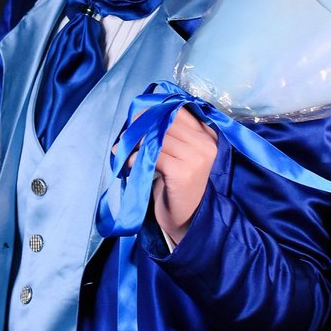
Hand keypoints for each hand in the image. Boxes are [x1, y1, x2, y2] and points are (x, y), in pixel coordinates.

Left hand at [119, 107, 218, 245]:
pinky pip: (153, 155)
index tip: (136, 120)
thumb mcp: (180, 154)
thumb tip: (139, 115)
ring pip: (158, 137)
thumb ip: (170, 134)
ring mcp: (196, 157)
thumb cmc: (179, 185)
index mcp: (208, 135)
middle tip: (124, 136)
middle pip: (167, 122)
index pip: (179, 111)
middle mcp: (206, 143)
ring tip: (122, 150)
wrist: (187, 219)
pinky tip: (128, 164)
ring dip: (135, 142)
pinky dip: (135, 158)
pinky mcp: (182, 171)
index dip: (155, 113)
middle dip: (141, 126)